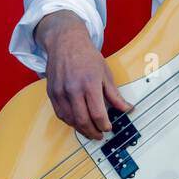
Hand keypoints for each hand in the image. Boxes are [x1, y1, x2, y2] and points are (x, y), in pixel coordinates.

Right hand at [36, 10, 132, 140]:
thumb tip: (127, 109)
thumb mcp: (106, 73)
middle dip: (93, 132)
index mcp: (89, 83)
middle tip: (100, 136)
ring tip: (90, 132)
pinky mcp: (52, 93)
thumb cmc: (87, 56)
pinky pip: (60, 114)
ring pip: (70, 120)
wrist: (66, 42)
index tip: (109, 128)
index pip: (97, 113)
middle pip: (83, 120)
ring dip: (81, 129)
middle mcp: (73, 89)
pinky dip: (70, 122)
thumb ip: (115, 94)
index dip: (104, 125)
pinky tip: (78, 123)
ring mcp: (60, 92)